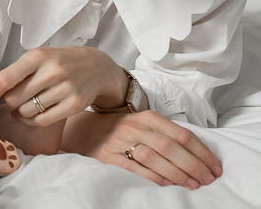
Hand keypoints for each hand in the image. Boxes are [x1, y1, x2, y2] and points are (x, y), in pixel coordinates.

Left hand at [0, 46, 124, 125]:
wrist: (96, 67)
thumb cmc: (58, 62)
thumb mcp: (35, 60)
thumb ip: (9, 73)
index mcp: (38, 56)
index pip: (6, 79)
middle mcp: (52, 72)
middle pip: (13, 99)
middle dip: (9, 101)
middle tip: (14, 97)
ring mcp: (65, 89)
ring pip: (26, 112)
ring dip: (21, 111)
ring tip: (26, 103)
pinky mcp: (74, 105)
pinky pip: (42, 121)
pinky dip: (33, 120)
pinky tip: (34, 112)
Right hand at [63, 110, 221, 188]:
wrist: (86, 130)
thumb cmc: (122, 129)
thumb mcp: (144, 123)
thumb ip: (166, 133)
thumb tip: (198, 153)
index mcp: (148, 117)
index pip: (181, 133)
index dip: (201, 152)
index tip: (214, 166)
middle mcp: (135, 126)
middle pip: (170, 146)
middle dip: (193, 165)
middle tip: (207, 179)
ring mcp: (121, 141)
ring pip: (155, 157)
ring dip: (177, 173)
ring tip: (192, 184)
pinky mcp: (110, 155)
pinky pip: (135, 168)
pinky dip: (154, 177)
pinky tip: (167, 184)